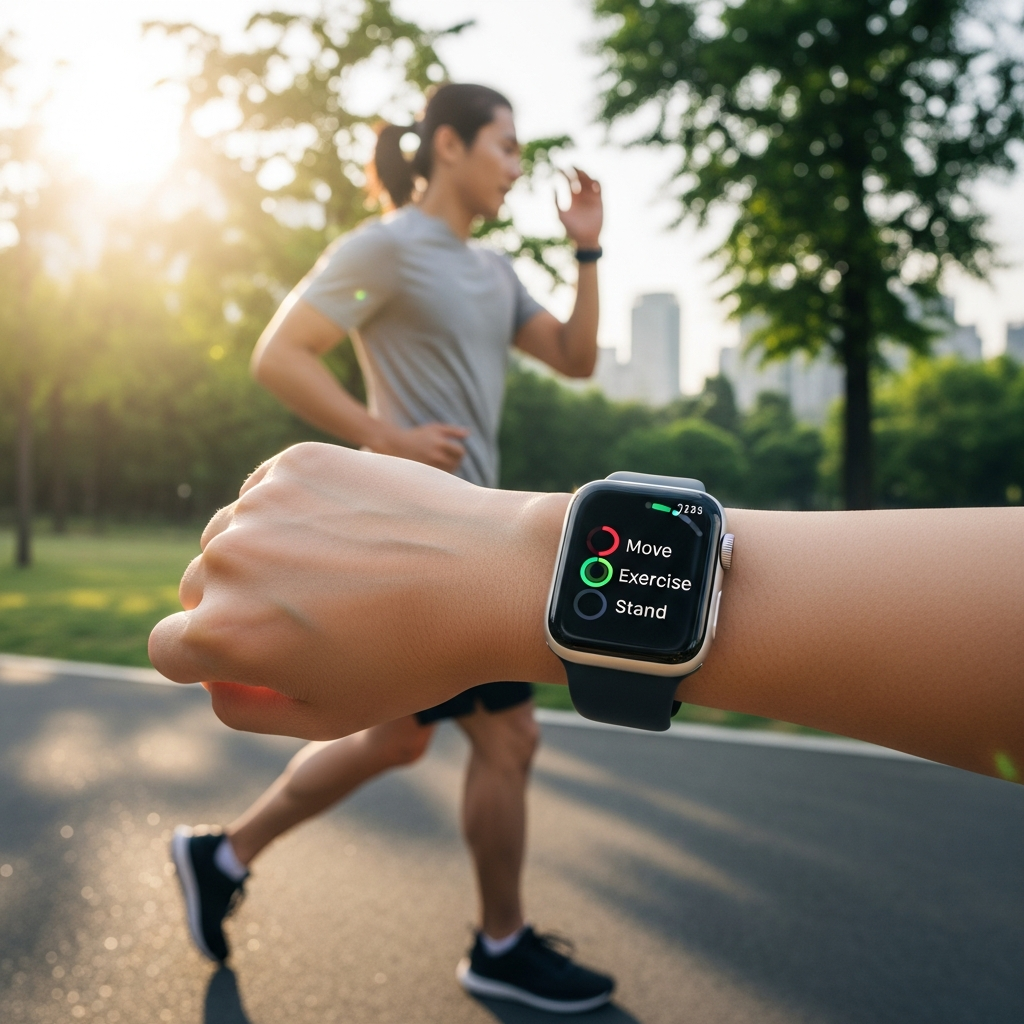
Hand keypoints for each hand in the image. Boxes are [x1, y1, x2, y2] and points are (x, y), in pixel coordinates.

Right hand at [147, 443, 568, 738]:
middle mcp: (226, 561)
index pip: (170, 649)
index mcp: (223, 634)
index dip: (209, 659)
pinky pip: (269, 491)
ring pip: (233, 534)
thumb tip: (211, 679)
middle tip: (318, 615)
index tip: (258, 653)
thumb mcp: (326, 715)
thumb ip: (245, 707)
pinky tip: (350, 530)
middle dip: (240, 606)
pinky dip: (294, 510)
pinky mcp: (298, 461)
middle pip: (202, 588)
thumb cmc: (416, 658)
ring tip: (340, 571)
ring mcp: (261, 502)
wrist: (493, 577)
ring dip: (264, 553)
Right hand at [375, 422, 468, 472]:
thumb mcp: (435, 428)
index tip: (454, 453)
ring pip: (449, 473)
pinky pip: (439, 479)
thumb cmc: (417, 436)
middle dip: (454, 461)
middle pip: (456, 464)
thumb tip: (468, 433)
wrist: (395, 445)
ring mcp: (430, 467)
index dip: (459, 453)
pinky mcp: (424, 475)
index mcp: (440, 443)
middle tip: (446, 459)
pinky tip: (433, 471)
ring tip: (439, 464)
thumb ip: (453, 431)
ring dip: (448, 469)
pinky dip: (440, 476)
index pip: (461, 452)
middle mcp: (436, 455)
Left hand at [556, 168, 602, 249]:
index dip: (564, 173)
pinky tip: (592, 185)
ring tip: (580, 175)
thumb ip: (555, 201)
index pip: (568, 180)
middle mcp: (582, 194)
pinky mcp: (599, 200)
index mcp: (572, 196)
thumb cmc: (571, 228)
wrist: (585, 238)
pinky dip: (597, 184)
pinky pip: (600, 188)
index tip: (558, 168)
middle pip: (579, 177)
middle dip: (575, 170)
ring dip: (585, 175)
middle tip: (571, 166)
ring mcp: (591, 196)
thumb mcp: (560, 213)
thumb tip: (552, 186)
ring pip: (589, 180)